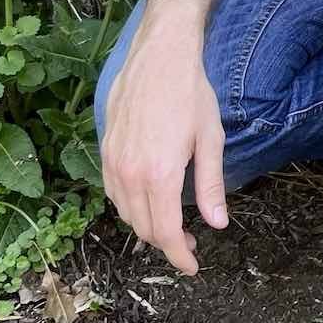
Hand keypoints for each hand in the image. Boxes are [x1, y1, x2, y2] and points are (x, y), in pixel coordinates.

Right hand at [99, 11, 227, 274]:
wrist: (159, 55)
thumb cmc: (191, 93)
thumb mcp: (211, 139)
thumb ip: (211, 185)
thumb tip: (218, 223)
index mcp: (161, 174)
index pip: (166, 232)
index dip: (179, 256)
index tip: (192, 266)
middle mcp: (131, 173)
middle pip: (144, 229)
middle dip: (166, 243)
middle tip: (190, 242)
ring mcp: (113, 162)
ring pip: (125, 214)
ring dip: (147, 226)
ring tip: (171, 223)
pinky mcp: (105, 150)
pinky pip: (113, 193)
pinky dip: (130, 206)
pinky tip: (149, 199)